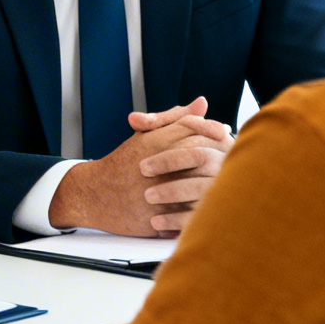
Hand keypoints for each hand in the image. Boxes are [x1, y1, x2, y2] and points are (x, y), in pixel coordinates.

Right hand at [47, 98, 232, 235]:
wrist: (95, 194)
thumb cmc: (123, 163)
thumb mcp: (146, 135)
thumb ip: (175, 118)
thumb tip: (202, 104)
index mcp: (153, 144)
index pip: (194, 130)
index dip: (213, 130)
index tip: (224, 133)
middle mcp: (156, 167)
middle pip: (200, 155)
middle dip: (219, 154)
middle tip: (230, 153)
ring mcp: (156, 194)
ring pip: (197, 186)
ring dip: (215, 182)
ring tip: (224, 178)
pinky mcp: (156, 219)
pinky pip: (188, 214)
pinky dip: (203, 208)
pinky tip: (212, 202)